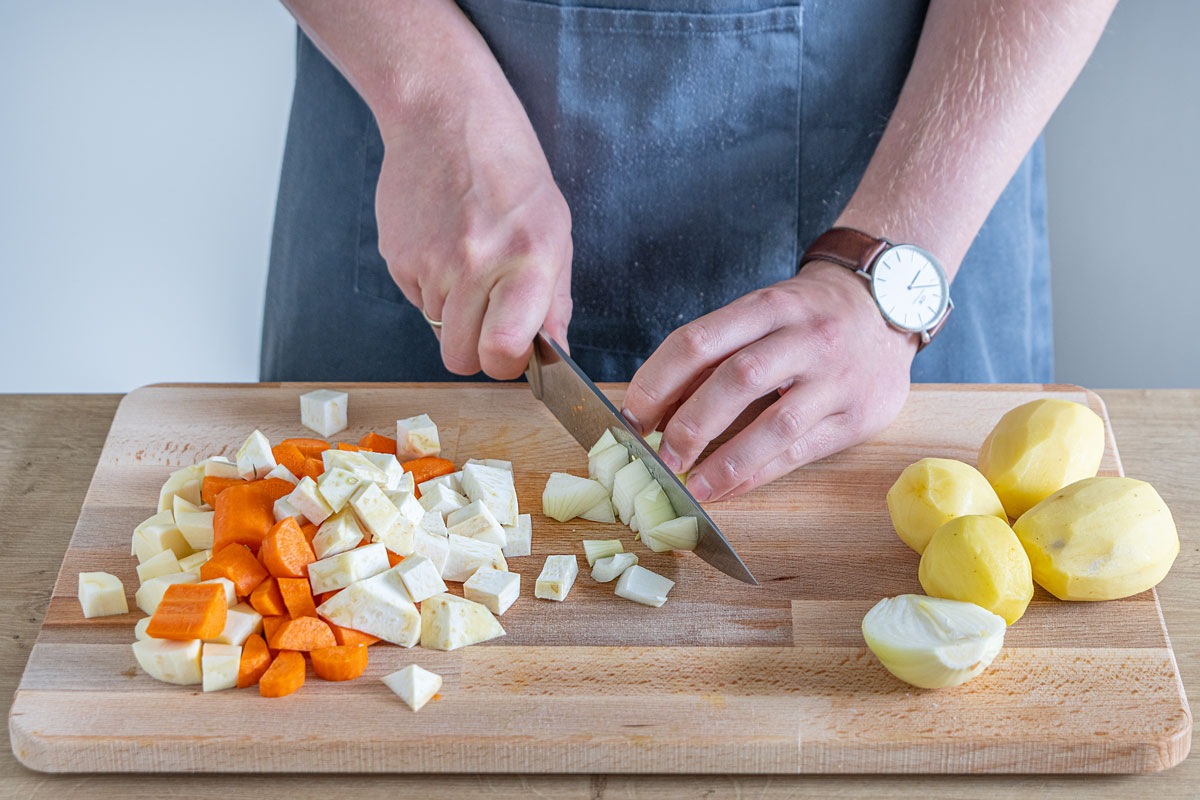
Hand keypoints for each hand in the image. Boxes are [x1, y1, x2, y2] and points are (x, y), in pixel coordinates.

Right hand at [374, 74, 572, 378]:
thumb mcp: (553, 230)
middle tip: (490, 319)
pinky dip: (431, 288)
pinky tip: (444, 247)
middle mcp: (476, 266)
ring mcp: (430, 263)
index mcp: (526, 261)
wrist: (446, 118)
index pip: (503, 350)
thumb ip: (554, 300)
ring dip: (455, 314)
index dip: (506, 364)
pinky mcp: (396, 258)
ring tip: (469, 264)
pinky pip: (416, 301)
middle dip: (476, 350)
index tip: (513, 351)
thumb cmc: (510, 172)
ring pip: (438, 331)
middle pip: (461, 358)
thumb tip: (555, 354)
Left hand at [621, 261, 916, 500]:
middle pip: (736, 380)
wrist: (886, 307)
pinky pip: (800, 451)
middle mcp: (804, 337)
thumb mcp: (762, 314)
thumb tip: (655, 409)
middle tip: (659, 456)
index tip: (631, 415)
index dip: (658, 381)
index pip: (699, 341)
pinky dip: (759, 473)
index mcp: (768, 306)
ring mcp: (835, 377)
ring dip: (726, 461)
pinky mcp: (856, 415)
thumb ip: (715, 355)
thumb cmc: (808, 317)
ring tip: (693, 486)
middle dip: (690, 424)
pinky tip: (730, 488)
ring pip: (774, 424)